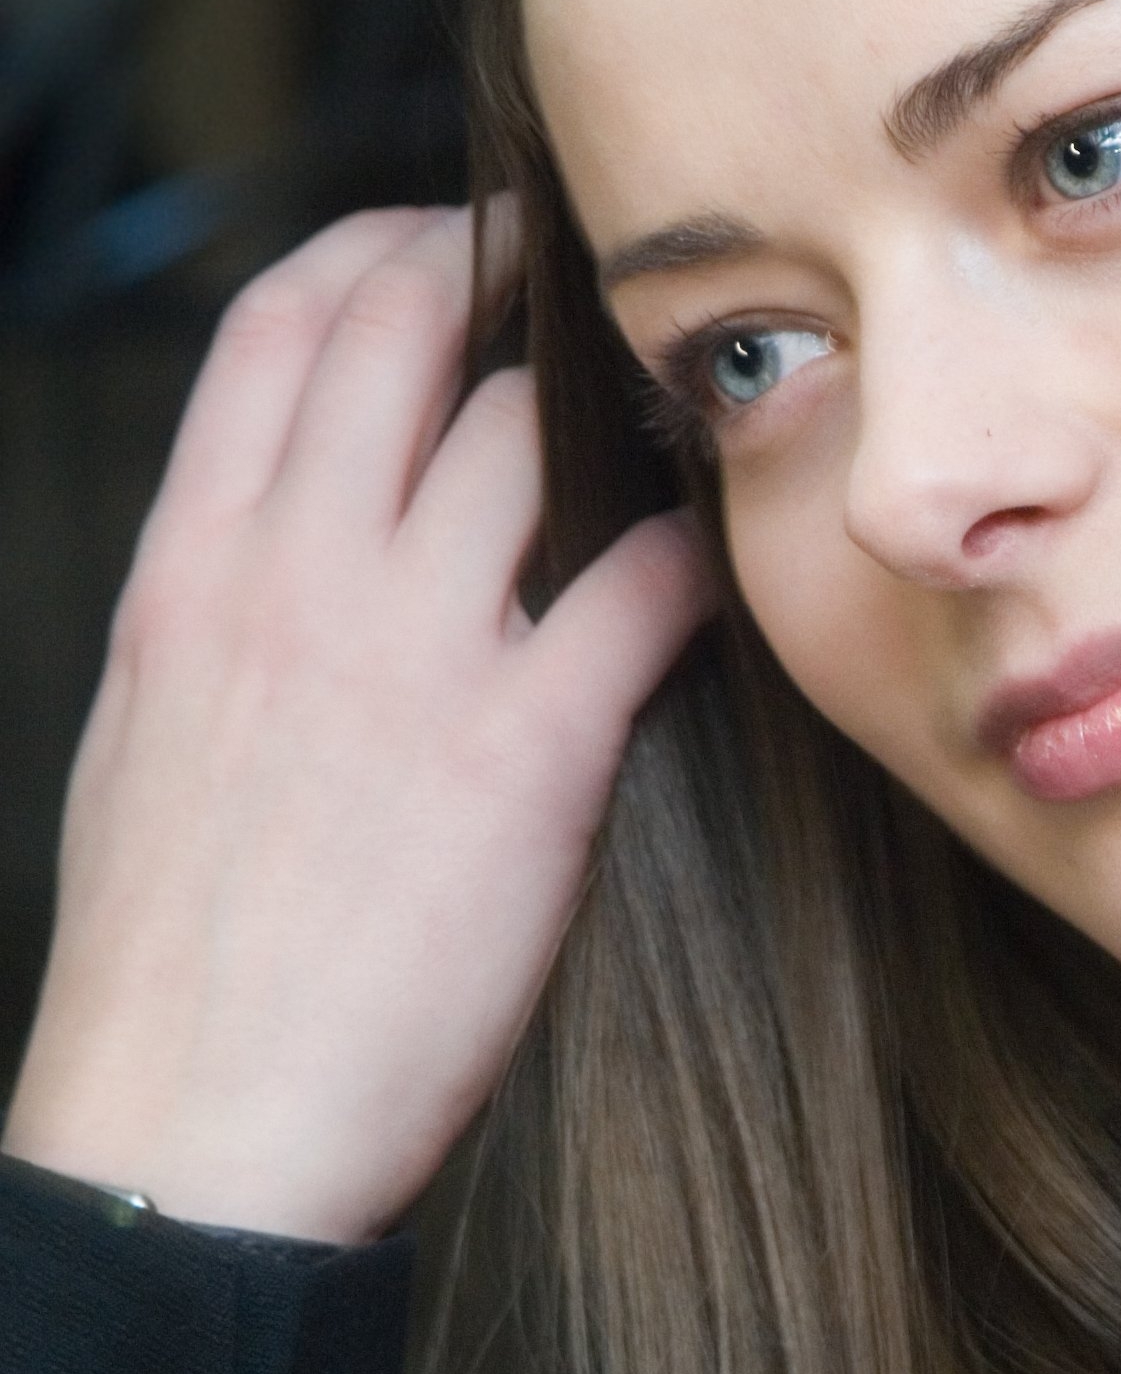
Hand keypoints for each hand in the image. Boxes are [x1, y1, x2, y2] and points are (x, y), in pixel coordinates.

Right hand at [4, 205, 715, 1243]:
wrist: (191, 1133)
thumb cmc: (171, 957)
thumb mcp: (153, 732)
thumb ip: (227, 606)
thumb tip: (294, 534)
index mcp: (192, 570)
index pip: (276, 326)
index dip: (376, 247)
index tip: (445, 240)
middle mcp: (294, 578)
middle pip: (405, 326)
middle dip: (501, 263)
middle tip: (581, 269)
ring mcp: (410, 656)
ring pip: (530, 432)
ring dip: (610, 406)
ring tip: (665, 417)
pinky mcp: (527, 753)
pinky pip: (643, 586)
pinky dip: (692, 549)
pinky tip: (713, 561)